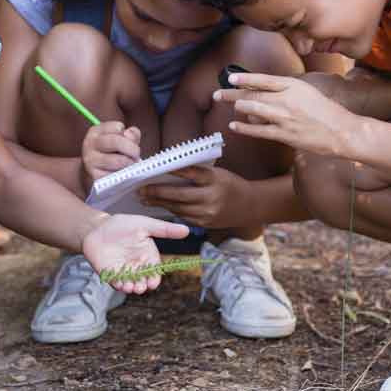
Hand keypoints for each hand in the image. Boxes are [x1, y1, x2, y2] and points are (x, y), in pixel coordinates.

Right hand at [80, 121, 141, 190]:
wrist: (92, 174)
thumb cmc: (110, 153)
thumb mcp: (119, 139)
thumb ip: (131, 134)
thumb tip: (131, 137)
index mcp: (96, 131)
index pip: (118, 128)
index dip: (128, 135)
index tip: (130, 141)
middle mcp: (90, 144)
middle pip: (117, 142)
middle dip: (133, 149)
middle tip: (136, 155)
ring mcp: (90, 161)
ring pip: (118, 161)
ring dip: (129, 164)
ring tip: (131, 165)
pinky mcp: (94, 176)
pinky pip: (116, 175)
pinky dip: (123, 175)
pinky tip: (122, 174)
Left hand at [82, 213, 188, 294]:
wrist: (98, 226)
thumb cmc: (123, 225)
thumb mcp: (145, 225)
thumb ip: (164, 230)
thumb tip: (187, 230)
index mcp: (148, 257)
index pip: (154, 272)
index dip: (154, 279)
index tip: (152, 283)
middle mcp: (137, 267)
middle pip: (142, 281)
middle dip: (142, 286)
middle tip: (140, 287)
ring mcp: (123, 271)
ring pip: (129, 284)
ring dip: (130, 287)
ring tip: (129, 286)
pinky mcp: (109, 273)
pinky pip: (115, 282)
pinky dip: (117, 284)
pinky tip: (118, 283)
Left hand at [139, 165, 253, 229]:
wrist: (250, 206)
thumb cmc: (229, 184)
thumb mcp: (217, 172)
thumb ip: (196, 172)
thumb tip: (167, 169)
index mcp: (214, 179)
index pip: (189, 172)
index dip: (171, 170)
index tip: (153, 167)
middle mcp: (211, 196)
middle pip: (179, 194)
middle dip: (157, 192)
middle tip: (140, 189)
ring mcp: (208, 212)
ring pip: (178, 207)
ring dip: (159, 203)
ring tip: (144, 198)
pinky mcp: (205, 223)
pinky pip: (183, 215)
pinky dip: (169, 209)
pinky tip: (158, 205)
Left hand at [213, 73, 353, 156]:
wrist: (343, 132)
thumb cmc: (326, 112)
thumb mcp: (307, 92)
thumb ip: (286, 90)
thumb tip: (261, 92)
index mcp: (294, 86)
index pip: (264, 79)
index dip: (245, 78)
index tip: (231, 78)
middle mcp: (288, 99)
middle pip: (253, 94)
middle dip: (232, 94)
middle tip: (218, 94)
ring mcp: (285, 117)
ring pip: (254, 110)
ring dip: (238, 107)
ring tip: (228, 105)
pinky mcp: (285, 134)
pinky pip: (258, 130)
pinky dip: (244, 128)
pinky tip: (233, 125)